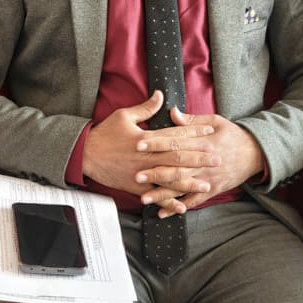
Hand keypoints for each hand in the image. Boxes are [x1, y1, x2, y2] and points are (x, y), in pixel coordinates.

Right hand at [82, 90, 213, 195]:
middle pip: (178, 157)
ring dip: (189, 182)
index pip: (175, 134)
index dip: (194, 132)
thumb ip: (145, 107)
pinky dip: (168, 202)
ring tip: (207, 184)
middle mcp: (146, 156)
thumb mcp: (123, 116)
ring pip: (170, 179)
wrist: (85, 155)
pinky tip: (182, 207)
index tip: (210, 131)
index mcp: (146, 138)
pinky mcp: (135, 187)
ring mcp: (142, 173)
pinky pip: (155, 195)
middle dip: (199, 158)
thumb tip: (161, 95)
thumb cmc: (104, 134)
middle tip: (217, 158)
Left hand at [133, 106, 263, 215]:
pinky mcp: (212, 190)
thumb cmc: (233, 135)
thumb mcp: (215, 121)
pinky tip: (162, 212)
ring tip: (143, 198)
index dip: (156, 143)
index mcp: (203, 142)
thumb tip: (172, 113)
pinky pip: (193, 201)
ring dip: (162, 194)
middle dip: (155, 172)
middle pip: (177, 168)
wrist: (256, 153)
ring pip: (182, 187)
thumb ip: (192, 121)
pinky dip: (177, 207)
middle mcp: (204, 162)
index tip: (138, 143)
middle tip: (136, 175)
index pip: (176, 142)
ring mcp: (208, 178)